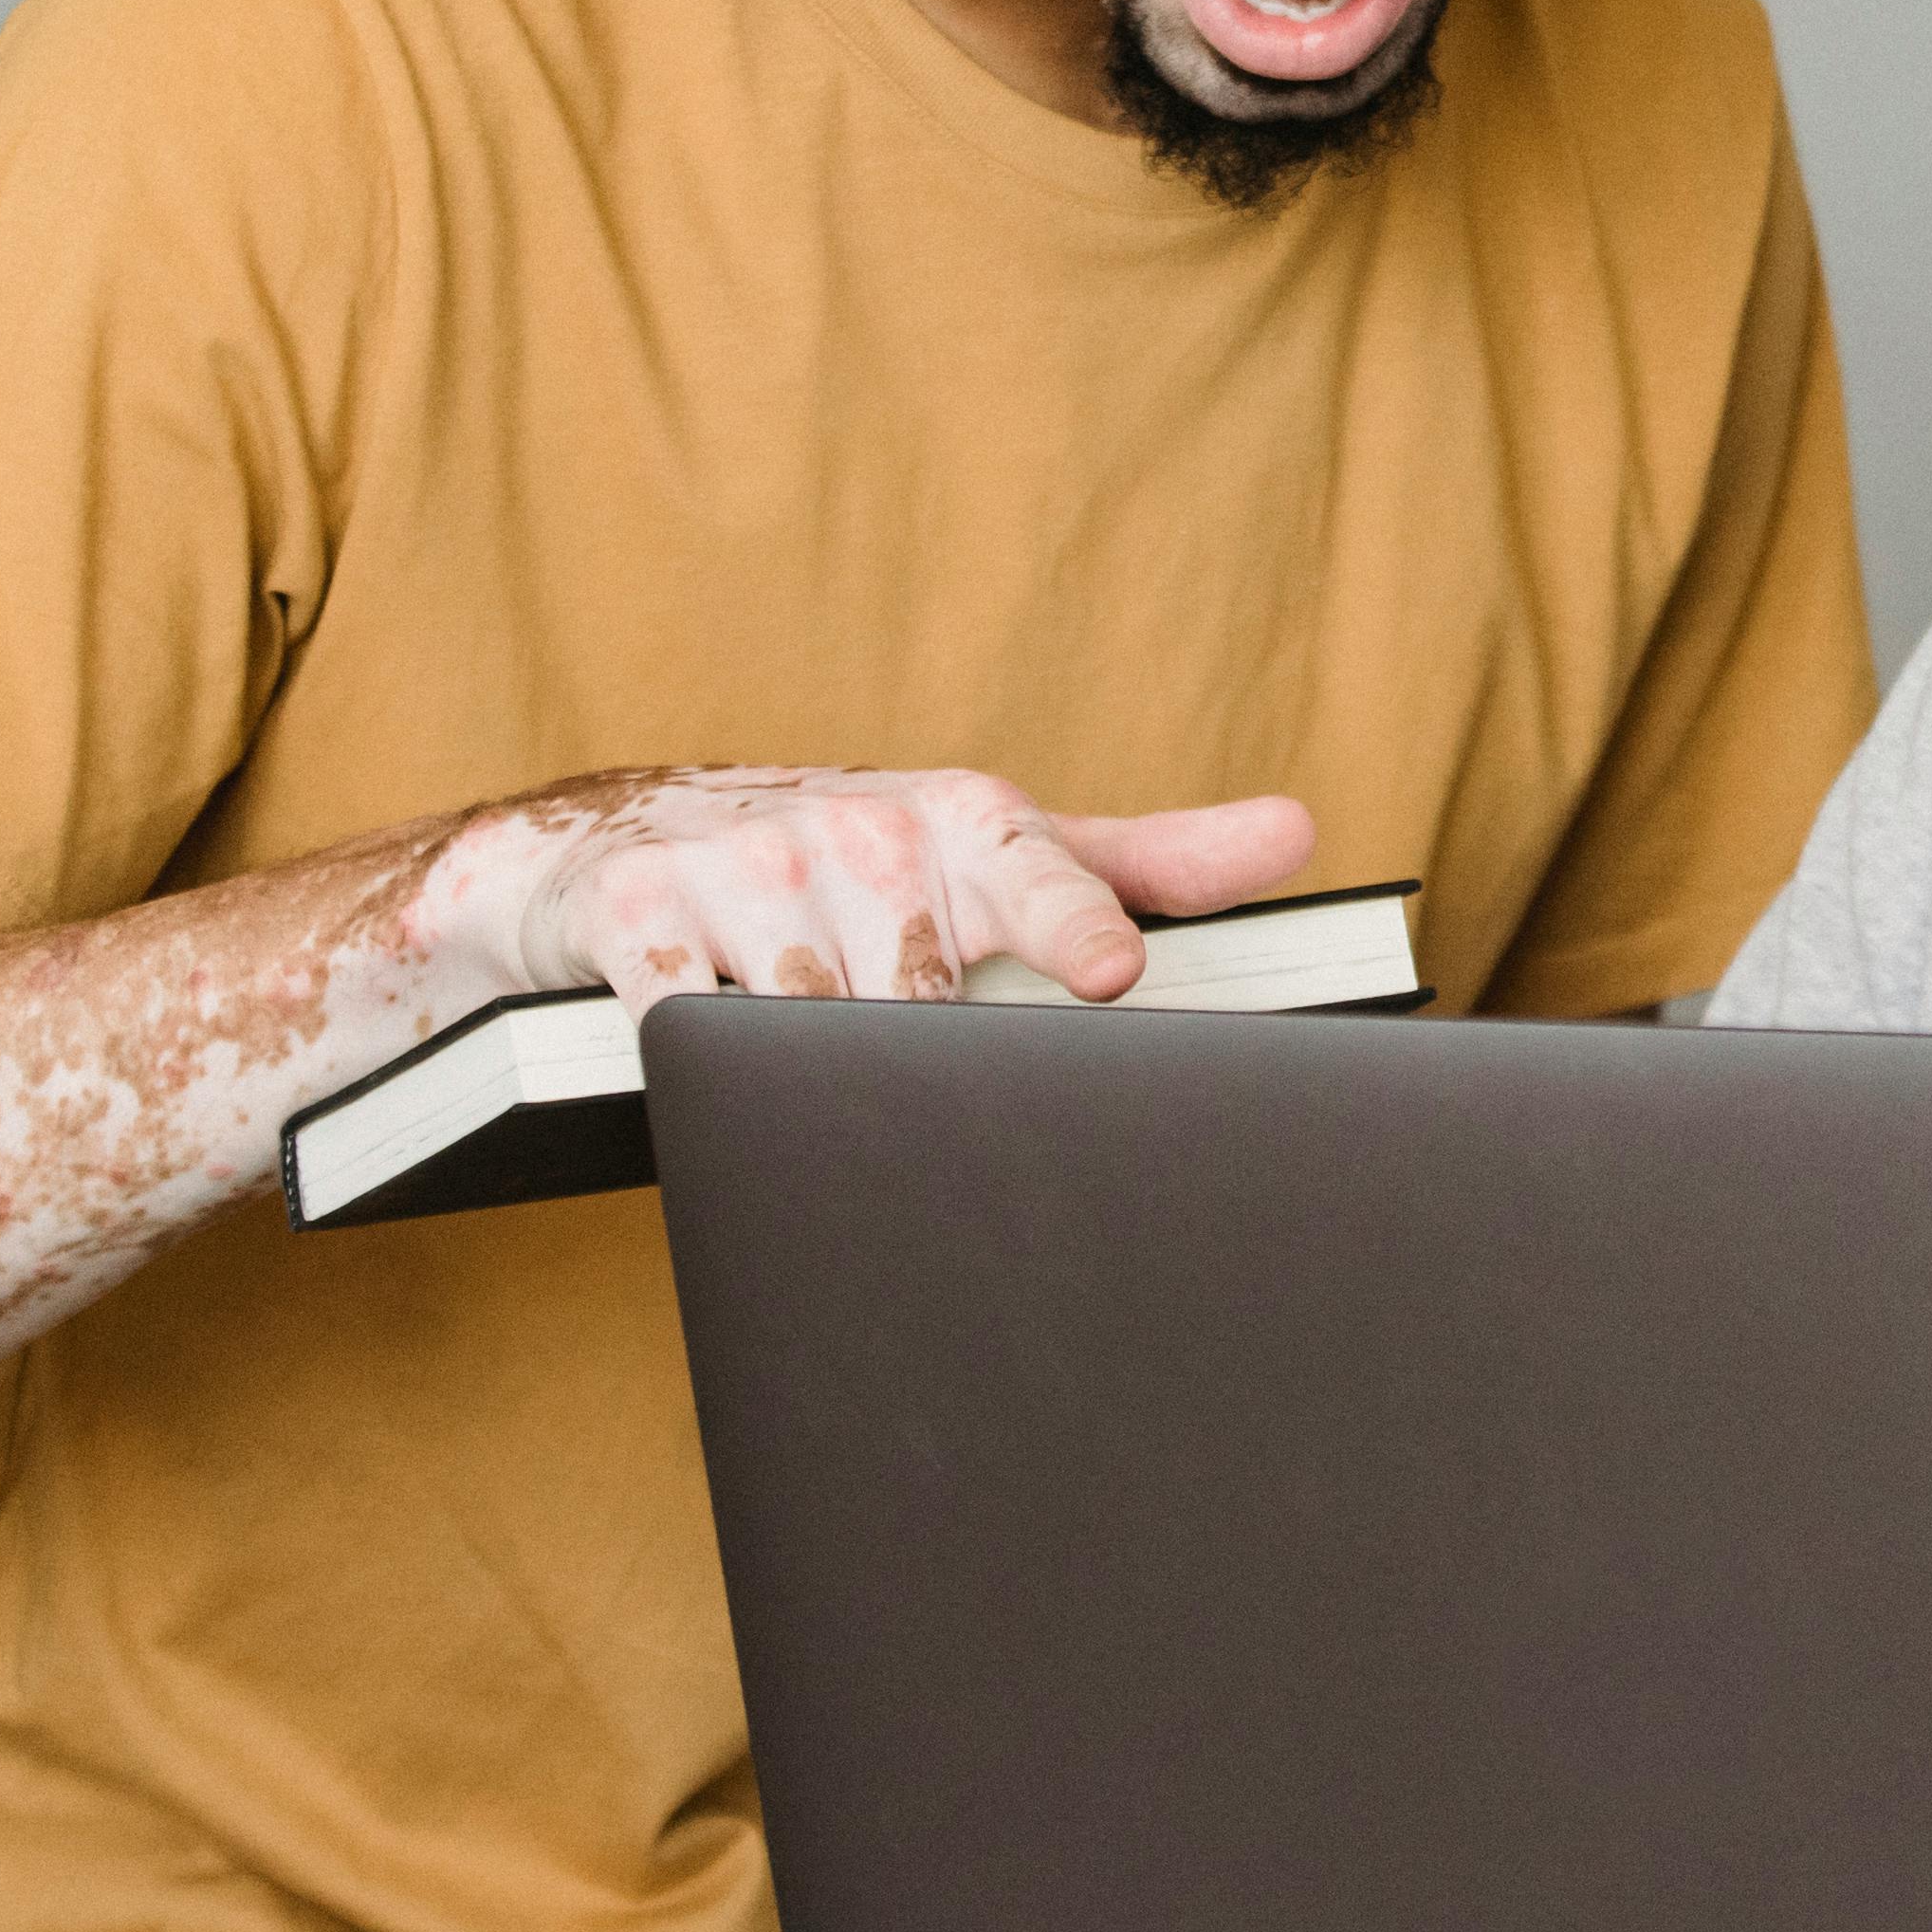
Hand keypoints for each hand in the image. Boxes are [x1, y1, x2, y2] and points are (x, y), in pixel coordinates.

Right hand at [413, 767, 1318, 1015]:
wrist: (635, 838)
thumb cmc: (869, 858)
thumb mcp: (1009, 850)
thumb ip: (1151, 862)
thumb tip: (1297, 833)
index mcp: (968, 822)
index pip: (1043, 876)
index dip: (1080, 927)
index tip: (1114, 972)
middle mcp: (865, 829)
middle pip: (925, 1001)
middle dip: (932, 1066)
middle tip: (942, 1108)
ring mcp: (751, 868)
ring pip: (813, 1028)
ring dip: (824, 1081)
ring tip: (830, 1087)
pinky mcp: (640, 914)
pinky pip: (690, 1022)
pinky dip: (711, 1059)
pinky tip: (723, 1058)